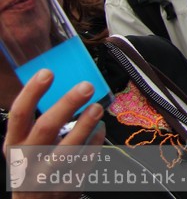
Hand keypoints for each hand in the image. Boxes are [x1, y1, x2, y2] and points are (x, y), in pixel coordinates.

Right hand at [4, 70, 105, 198]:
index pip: (19, 115)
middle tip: (86, 86)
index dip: (32, 92)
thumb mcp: (24, 146)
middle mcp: (28, 159)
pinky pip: (85, 161)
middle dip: (67, 104)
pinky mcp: (67, 185)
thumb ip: (36, 122)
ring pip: (68, 148)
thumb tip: (59, 87)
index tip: (47, 73)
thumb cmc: (31, 166)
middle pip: (46, 128)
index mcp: (14, 144)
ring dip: (85, 125)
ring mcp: (48, 174)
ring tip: (97, 107)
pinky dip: (95, 143)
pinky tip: (101, 128)